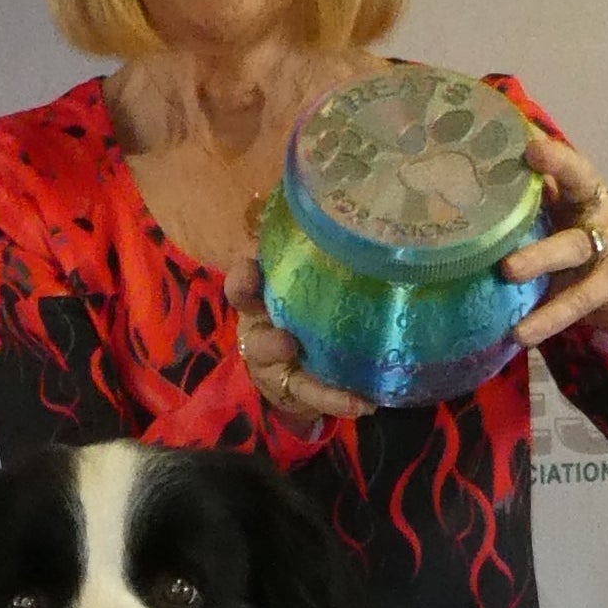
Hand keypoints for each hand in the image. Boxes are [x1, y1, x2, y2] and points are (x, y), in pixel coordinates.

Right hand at [226, 257, 371, 427]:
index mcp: (259, 301)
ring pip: (290, 381)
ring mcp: (277, 368)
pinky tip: (365, 403)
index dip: (243, 281)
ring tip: (345, 392)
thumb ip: (315, 251)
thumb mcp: (301, 276)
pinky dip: (339, 401)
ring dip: (313, 384)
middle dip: (268, 342)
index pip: (242, 286)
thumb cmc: (299, 303)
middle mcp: (260, 333)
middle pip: (254, 339)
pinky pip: (316, 398)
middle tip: (286, 343)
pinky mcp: (298, 391)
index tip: (250, 272)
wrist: (294, 359)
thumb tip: (345, 204)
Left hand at [502, 130, 607, 352]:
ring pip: (572, 246)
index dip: (548, 140)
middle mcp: (596, 210)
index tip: (525, 128)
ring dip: (540, 256)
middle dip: (558, 167)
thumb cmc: (585, 251)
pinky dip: (548, 317)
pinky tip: (521, 332)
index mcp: (580, 192)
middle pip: (580, 181)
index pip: (564, 157)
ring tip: (508, 270)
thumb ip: (531, 203)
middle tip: (526, 160)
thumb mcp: (561, 222)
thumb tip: (473, 178)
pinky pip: (577, 301)